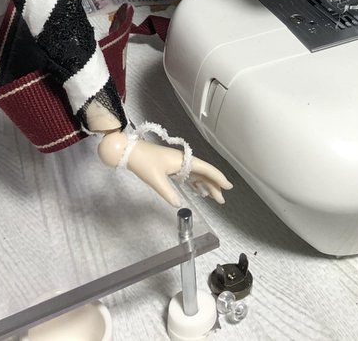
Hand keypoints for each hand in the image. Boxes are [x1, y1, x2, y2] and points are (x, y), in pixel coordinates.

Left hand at [98, 132, 232, 206]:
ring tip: (213, 198)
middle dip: (213, 186)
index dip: (218, 178)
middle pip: (203, 173)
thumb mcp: (155, 180)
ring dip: (205, 185)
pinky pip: (188, 175)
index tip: (228, 187)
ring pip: (196, 175)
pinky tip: (198, 190)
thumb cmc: (143, 162)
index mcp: (183, 161)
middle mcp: (183, 160)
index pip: (206, 169)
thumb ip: (168, 193)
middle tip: (221, 200)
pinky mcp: (171, 166)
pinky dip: (195, 183)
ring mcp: (177, 163)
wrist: (128, 152)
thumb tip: (179, 205)